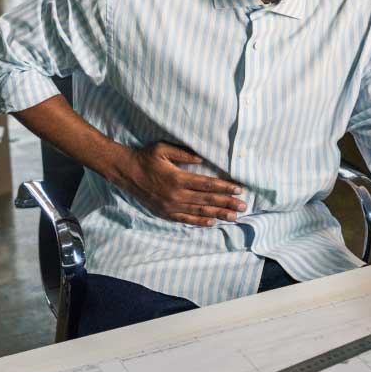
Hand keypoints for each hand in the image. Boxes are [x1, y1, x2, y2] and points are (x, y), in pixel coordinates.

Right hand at [112, 142, 246, 225]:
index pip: (208, 184)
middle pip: (207, 199)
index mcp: (178, 178)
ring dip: (219, 214)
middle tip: (244, 206)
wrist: (126, 173)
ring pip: (200, 211)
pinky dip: (200, 221)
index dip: (225, 187)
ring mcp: (171, 206)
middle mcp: (177, 195)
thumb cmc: (145, 158)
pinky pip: (186, 219)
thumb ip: (184, 154)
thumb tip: (203, 159)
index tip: (239, 189)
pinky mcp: (166, 213)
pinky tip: (212, 222)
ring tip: (234, 216)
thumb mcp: (163, 149)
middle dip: (227, 202)